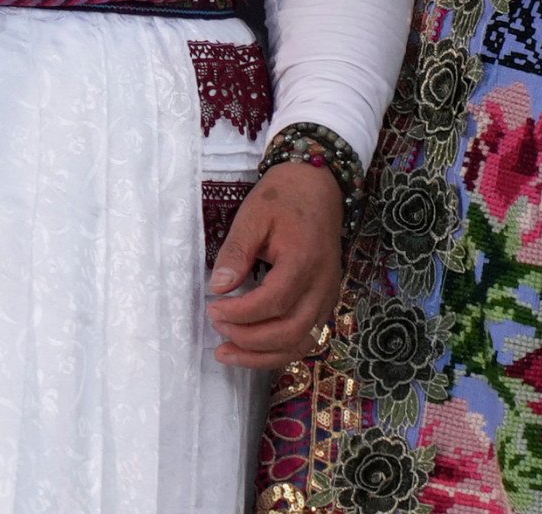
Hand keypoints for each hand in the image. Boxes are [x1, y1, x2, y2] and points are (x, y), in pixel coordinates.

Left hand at [207, 161, 346, 367]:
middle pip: (289, 331)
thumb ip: (235, 252)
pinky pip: (307, 338)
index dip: (239, 313)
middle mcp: (322, 283)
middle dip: (248, 339)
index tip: (212, 308)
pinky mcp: (326, 300)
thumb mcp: (253, 216)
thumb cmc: (283, 198)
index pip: (273, 302)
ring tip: (227, 354)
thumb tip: (217, 288)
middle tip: (217, 327)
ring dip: (263, 356)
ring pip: (301, 343)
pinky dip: (280, 351)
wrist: (318, 185)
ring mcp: (328, 295)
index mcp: (304, 259)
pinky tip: (253, 351)